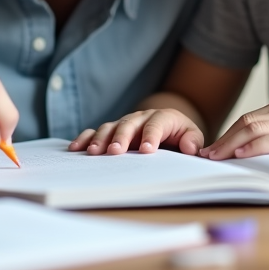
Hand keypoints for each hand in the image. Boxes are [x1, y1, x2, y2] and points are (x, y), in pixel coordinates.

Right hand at [68, 108, 203, 155]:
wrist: (170, 129)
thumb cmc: (182, 137)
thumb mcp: (192, 138)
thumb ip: (192, 141)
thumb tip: (189, 147)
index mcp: (164, 117)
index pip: (157, 123)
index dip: (151, 135)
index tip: (147, 150)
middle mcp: (142, 117)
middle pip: (130, 123)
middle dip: (122, 137)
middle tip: (115, 151)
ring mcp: (125, 123)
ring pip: (111, 126)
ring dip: (101, 138)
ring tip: (94, 152)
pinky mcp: (113, 130)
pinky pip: (96, 131)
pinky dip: (86, 138)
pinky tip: (76, 148)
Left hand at [201, 96, 268, 159]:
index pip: (250, 118)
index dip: (230, 132)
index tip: (216, 147)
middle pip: (245, 122)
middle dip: (223, 139)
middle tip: (206, 154)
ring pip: (254, 129)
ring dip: (230, 144)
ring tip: (215, 157)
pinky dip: (254, 146)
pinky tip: (241, 154)